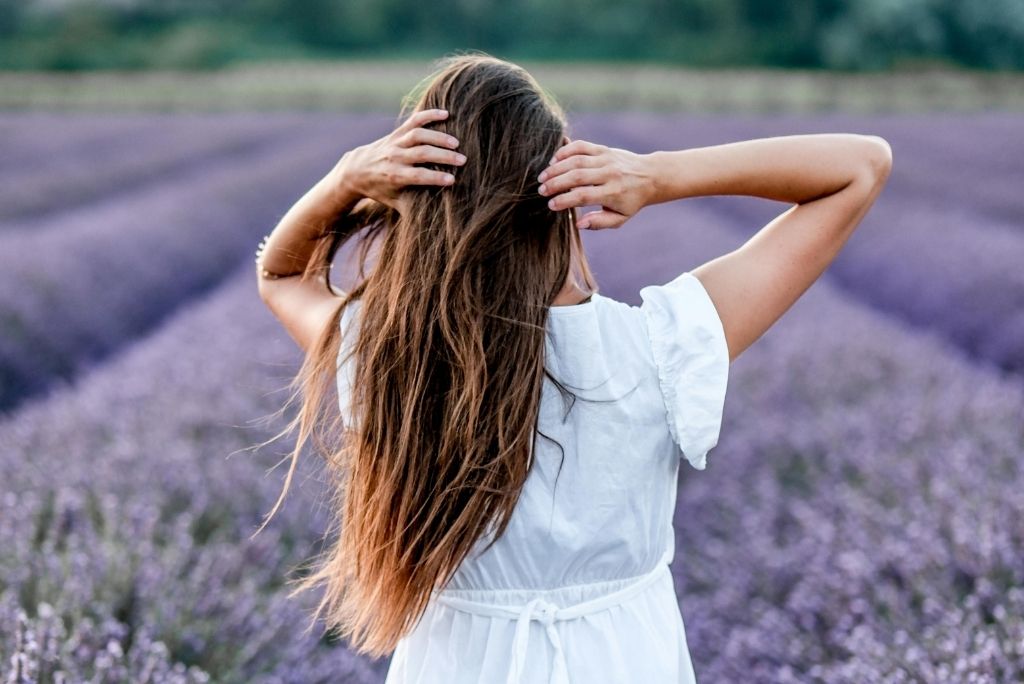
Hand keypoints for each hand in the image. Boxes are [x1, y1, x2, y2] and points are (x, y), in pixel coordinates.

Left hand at [335, 108, 465, 212]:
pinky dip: (428, 114)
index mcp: (395, 176)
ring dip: (438, 137)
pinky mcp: (396, 132)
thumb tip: (431, 225)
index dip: (435, 178)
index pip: (418, 176)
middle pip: (421, 154)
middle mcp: (395, 157)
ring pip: (418, 135)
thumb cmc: (379, 190)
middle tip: (463, 160)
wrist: (355, 170)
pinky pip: (413, 120)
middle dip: (443, 156)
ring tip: (456, 143)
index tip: (453, 180)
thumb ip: (410, 209)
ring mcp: (395, 143)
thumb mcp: (393, 202)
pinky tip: (445, 113)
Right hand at [537, 140, 653, 229]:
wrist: (651, 175)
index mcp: (613, 193)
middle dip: (555, 183)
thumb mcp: (620, 218)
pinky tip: (554, 160)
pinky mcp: (603, 148)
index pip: (584, 196)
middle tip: (541, 190)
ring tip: (542, 177)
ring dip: (556, 168)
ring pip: (576, 160)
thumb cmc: (631, 200)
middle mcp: (609, 174)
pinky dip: (565, 151)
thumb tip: (578, 224)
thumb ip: (599, 223)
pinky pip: (581, 146)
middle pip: (577, 176)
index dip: (565, 200)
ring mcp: (606, 159)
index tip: (551, 205)